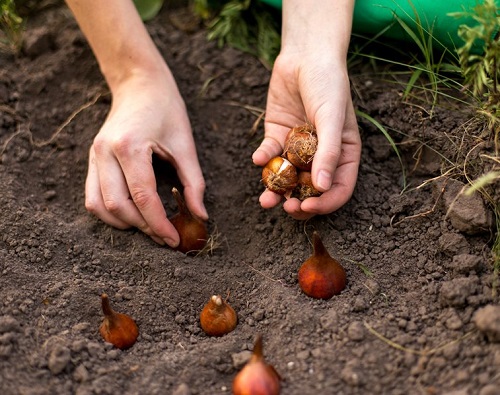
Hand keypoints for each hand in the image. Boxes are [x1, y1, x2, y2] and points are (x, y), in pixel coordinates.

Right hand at [85, 67, 207, 245]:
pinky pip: (92, 196)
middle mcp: (104, 152)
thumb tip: (201, 217)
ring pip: (99, 206)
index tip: (174, 240)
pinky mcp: (92, 159)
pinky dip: (110, 213)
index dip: (159, 223)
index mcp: (129, 146)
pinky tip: (132, 215)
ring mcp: (94, 155)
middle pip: (118, 205)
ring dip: (124, 223)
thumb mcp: (186, 145)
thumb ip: (194, 183)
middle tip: (165, 236)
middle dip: (143, 227)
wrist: (139, 84)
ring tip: (149, 228)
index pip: (143, 197)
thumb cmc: (166, 110)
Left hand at [252, 53, 360, 219]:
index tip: (308, 208)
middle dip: (298, 202)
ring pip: (287, 177)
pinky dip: (264, 159)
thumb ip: (329, 152)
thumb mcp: (333, 118)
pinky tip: (258, 157)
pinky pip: (270, 154)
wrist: (305, 55)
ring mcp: (298, 148)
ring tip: (266, 199)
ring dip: (276, 190)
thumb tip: (322, 188)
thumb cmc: (328, 84)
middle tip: (286, 208)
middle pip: (311, 189)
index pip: (338, 188)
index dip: (325, 203)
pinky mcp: (278, 136)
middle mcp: (321, 155)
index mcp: (343, 154)